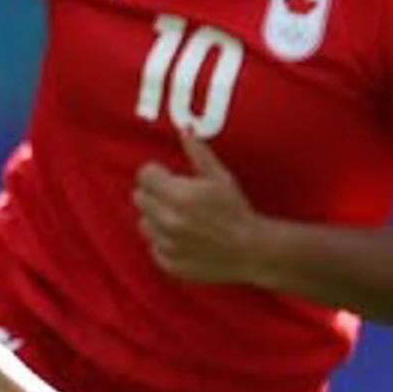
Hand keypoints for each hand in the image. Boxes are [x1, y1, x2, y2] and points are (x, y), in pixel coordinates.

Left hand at [134, 130, 266, 286]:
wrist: (252, 251)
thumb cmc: (238, 211)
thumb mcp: (221, 178)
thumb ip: (199, 153)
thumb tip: (185, 129)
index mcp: (179, 196)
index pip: (144, 175)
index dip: (155, 172)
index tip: (168, 175)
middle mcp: (168, 221)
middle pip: (139, 197)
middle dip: (153, 193)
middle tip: (174, 195)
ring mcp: (166, 244)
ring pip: (143, 222)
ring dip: (155, 217)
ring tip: (178, 217)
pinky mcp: (168, 262)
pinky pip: (153, 246)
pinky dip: (163, 240)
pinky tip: (184, 237)